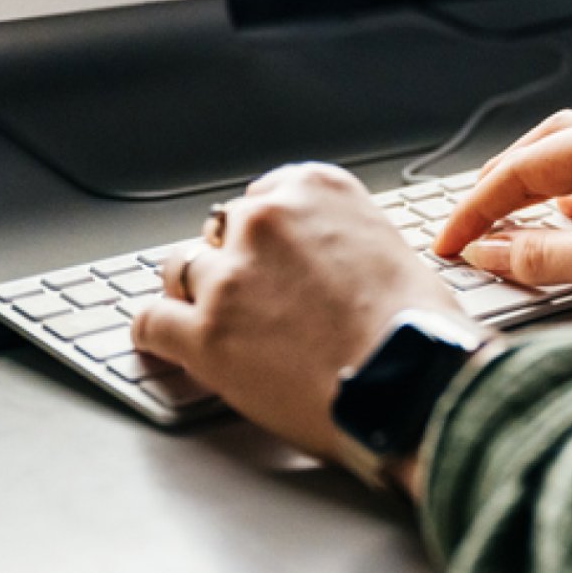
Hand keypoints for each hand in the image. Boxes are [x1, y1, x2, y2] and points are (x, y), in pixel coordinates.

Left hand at [133, 163, 462, 467]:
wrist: (414, 383)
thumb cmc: (420, 329)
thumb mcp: (393, 250)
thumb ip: (344, 242)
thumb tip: (326, 267)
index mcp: (317, 189)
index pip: (264, 195)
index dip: (263, 235)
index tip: (267, 257)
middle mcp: (268, 219)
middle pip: (220, 230)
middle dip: (231, 261)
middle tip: (253, 298)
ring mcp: (231, 274)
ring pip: (179, 270)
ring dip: (193, 295)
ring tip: (210, 321)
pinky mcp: (205, 332)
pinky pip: (151, 323)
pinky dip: (157, 335)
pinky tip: (166, 344)